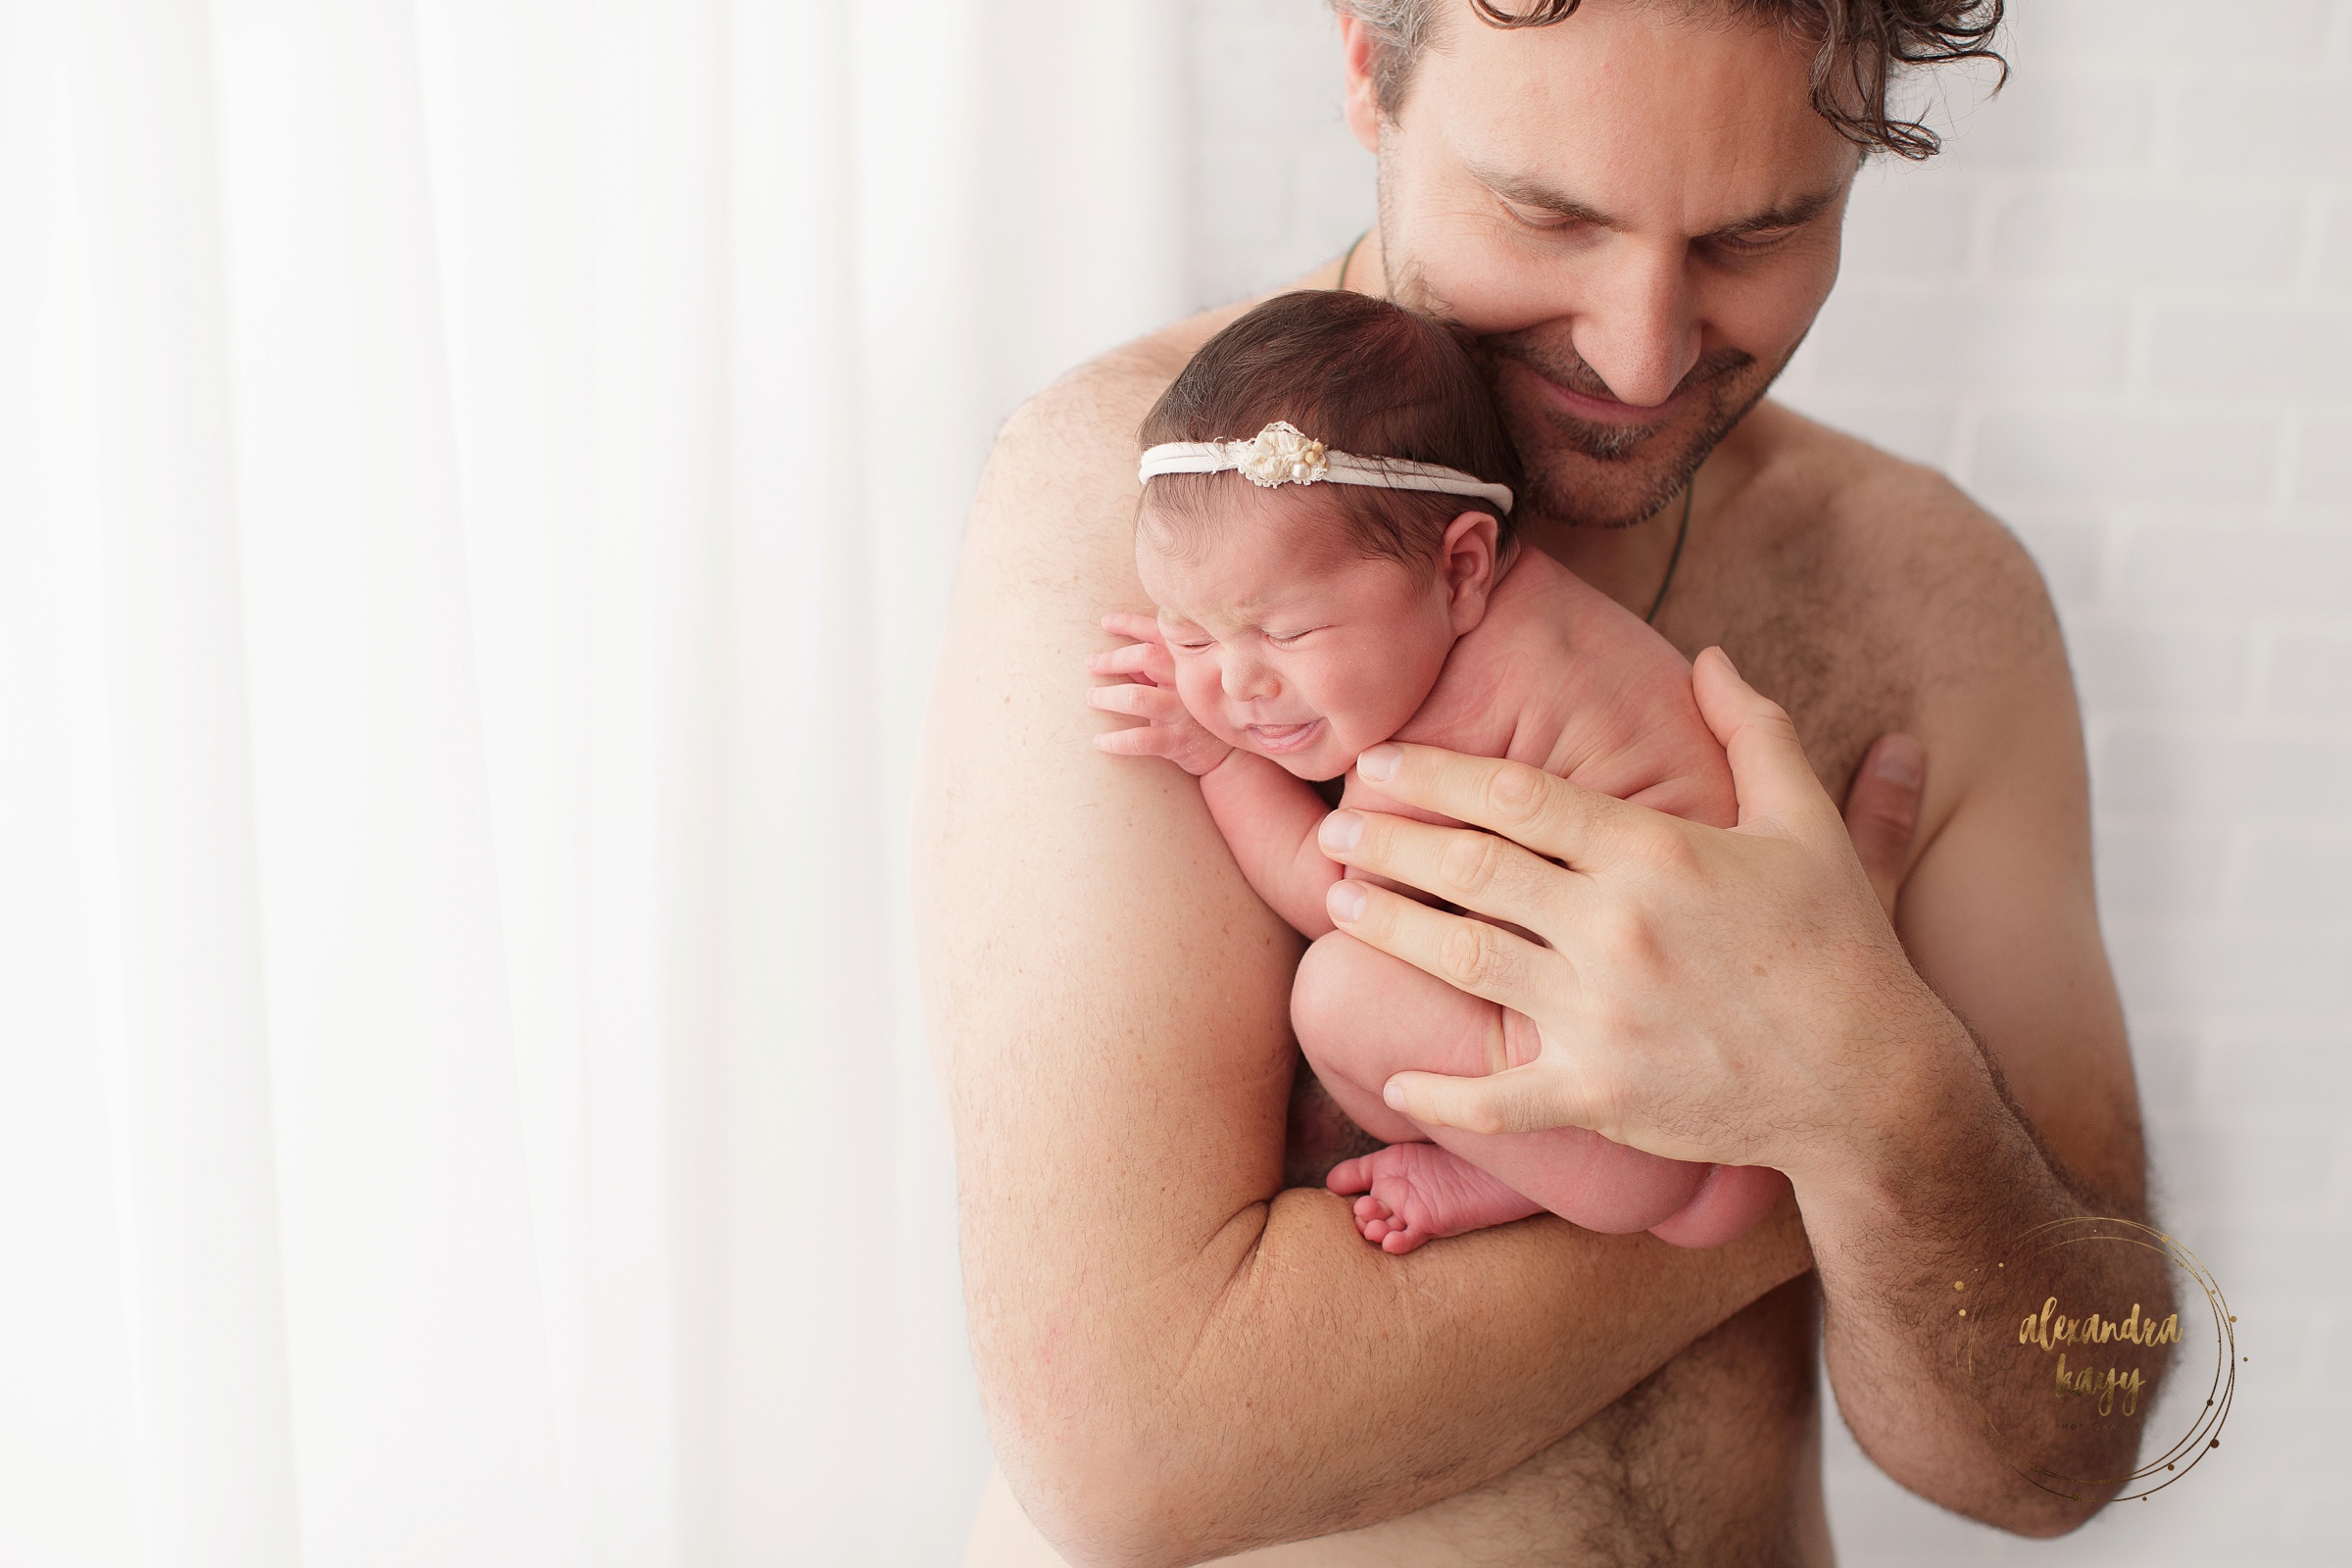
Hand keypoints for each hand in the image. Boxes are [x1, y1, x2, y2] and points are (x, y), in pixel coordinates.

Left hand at [1086, 613, 1232, 776]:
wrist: (1228, 757)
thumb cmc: (1198, 716)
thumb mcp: (1184, 686)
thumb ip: (1157, 671)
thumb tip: (1120, 660)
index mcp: (1187, 664)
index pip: (1158, 634)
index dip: (1130, 624)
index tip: (1105, 622)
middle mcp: (1186, 683)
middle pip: (1146, 657)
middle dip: (1113, 659)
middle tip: (1091, 664)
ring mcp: (1183, 712)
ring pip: (1137, 697)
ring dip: (1107, 696)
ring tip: (1091, 697)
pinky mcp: (1177, 741)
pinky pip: (1140, 739)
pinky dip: (1115, 740)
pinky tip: (1099, 740)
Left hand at [1314, 648, 1956, 1186]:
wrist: (1873, 1084)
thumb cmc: (1841, 945)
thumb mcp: (1808, 823)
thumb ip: (1755, 730)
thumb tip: (1710, 656)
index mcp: (1656, 854)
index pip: (1516, 797)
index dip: (1434, 775)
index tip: (1377, 765)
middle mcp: (1616, 929)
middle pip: (1471, 869)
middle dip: (1389, 843)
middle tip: (1334, 829)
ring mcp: (1601, 1016)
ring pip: (1463, 961)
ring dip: (1391, 928)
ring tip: (1339, 901)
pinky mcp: (1599, 1093)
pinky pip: (1498, 1096)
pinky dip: (1439, 1090)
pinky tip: (1393, 1075)